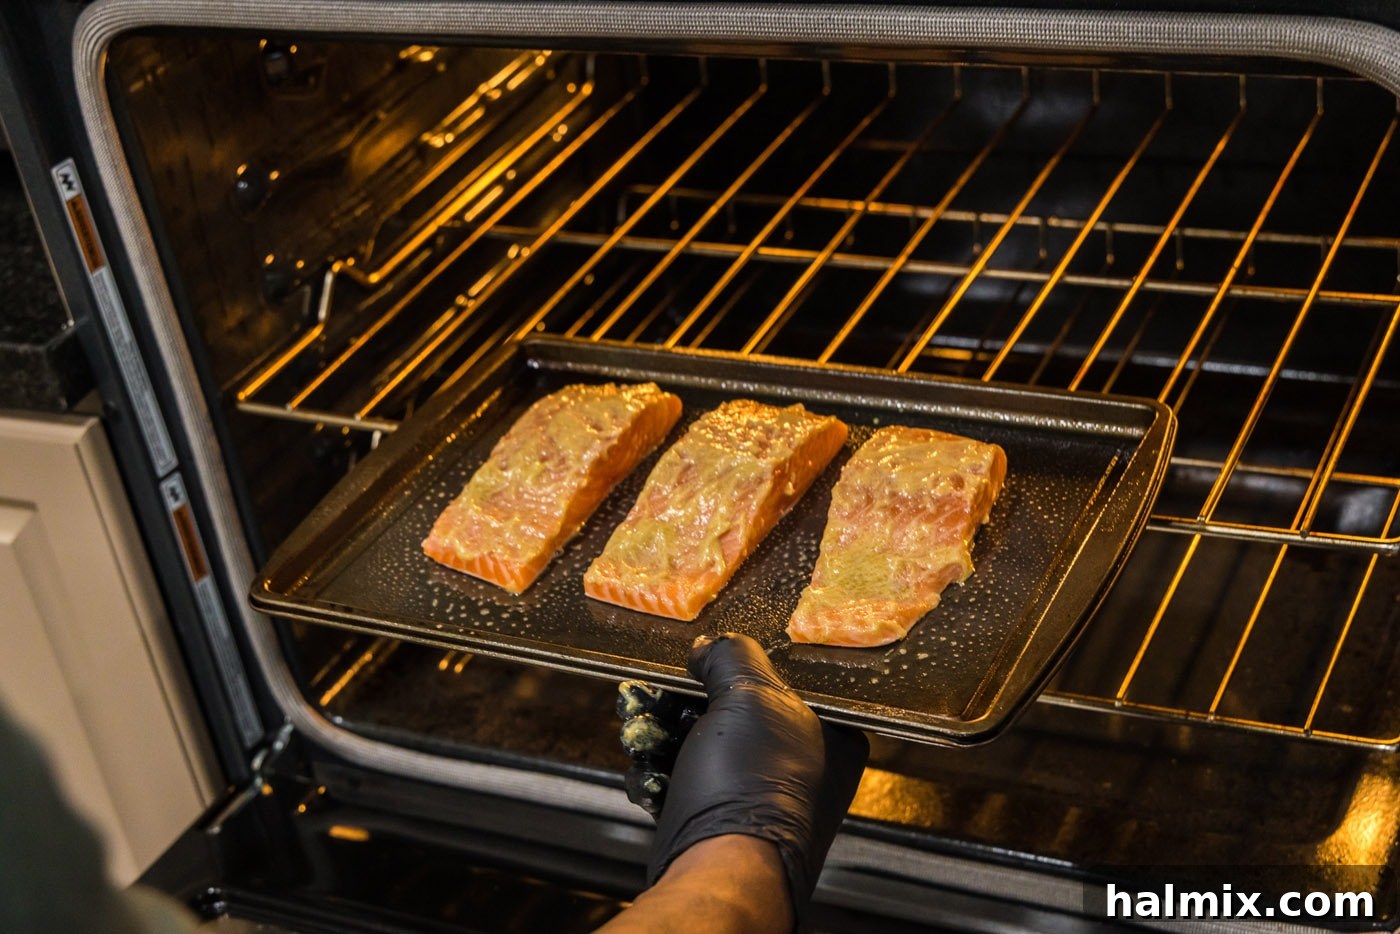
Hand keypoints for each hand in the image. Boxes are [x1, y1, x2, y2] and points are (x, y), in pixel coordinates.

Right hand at [616, 633, 868, 922]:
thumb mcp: (750, 696)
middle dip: (678, 704)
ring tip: (640, 736)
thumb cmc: (752, 787)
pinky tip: (649, 778)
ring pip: (697, 743)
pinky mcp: (719, 818)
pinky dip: (659, 774)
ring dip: (658, 736)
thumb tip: (710, 645)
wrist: (719, 874)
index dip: (732, 668)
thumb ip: (732, 656)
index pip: (779, 678)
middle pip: (728, 709)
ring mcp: (756, 794)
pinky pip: (684, 779)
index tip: (697, 663)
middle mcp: (798, 764)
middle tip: (648, 697)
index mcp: (830, 733)